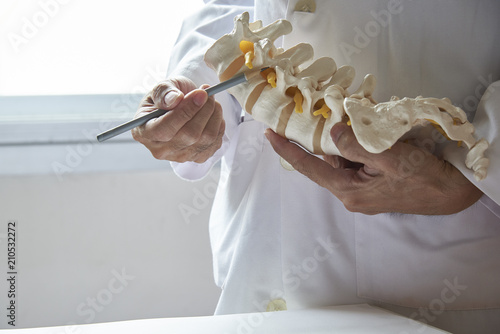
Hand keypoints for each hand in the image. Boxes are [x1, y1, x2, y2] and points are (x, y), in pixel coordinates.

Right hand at [132, 77, 224, 162]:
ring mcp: (179, 156)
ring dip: (214, 116)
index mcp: (144, 132)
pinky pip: (214, 144)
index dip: (185, 112)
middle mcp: (160, 149)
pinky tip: (213, 115)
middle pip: (189, 136)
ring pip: (205, 139)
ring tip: (211, 100)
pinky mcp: (197, 158)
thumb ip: (164, 92)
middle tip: (208, 93)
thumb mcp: (161, 87)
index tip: (200, 94)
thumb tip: (175, 99)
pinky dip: (218, 126)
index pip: (164, 130)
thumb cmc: (167, 97)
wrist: (179, 106)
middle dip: (204, 110)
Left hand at [265, 123, 482, 214]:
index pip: (308, 167)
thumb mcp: (389, 157)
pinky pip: (353, 163)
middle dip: (317, 140)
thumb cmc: (422, 177)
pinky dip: (352, 147)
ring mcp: (361, 191)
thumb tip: (331, 132)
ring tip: (341, 121)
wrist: (450, 193)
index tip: (269, 135)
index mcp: (348, 190)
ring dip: (339, 142)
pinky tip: (358, 134)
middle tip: (307, 117)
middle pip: (324, 163)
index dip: (287, 150)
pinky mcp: (371, 186)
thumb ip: (356, 146)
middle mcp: (350, 194)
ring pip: (340, 161)